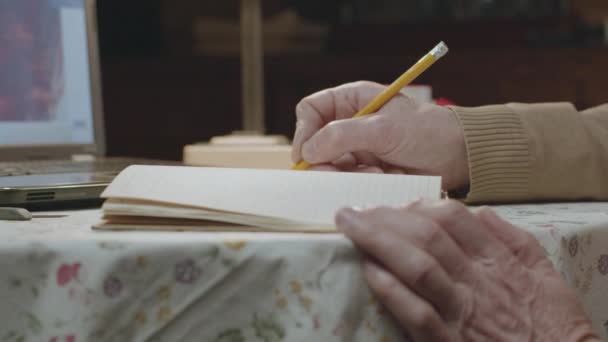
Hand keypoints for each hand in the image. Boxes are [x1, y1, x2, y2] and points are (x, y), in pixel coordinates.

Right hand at [292, 81, 468, 189]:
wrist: (458, 157)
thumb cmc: (426, 132)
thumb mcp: (384, 128)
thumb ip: (343, 135)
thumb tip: (308, 151)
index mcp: (351, 100)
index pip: (310, 110)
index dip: (304, 130)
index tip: (308, 152)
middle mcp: (348, 123)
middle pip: (313, 142)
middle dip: (324, 160)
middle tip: (334, 173)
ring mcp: (355, 149)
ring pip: (327, 166)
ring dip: (345, 174)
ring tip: (374, 174)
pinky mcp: (364, 171)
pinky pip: (345, 181)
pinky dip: (359, 183)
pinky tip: (381, 179)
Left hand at [335, 200, 598, 341]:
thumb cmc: (554, 323)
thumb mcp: (546, 271)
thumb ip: (514, 238)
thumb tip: (480, 211)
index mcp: (498, 260)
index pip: (453, 218)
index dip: (418, 205)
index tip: (396, 203)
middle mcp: (476, 280)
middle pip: (426, 236)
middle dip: (386, 217)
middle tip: (354, 209)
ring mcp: (461, 312)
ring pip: (417, 266)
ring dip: (378, 242)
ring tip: (349, 227)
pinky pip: (416, 312)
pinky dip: (390, 290)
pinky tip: (368, 271)